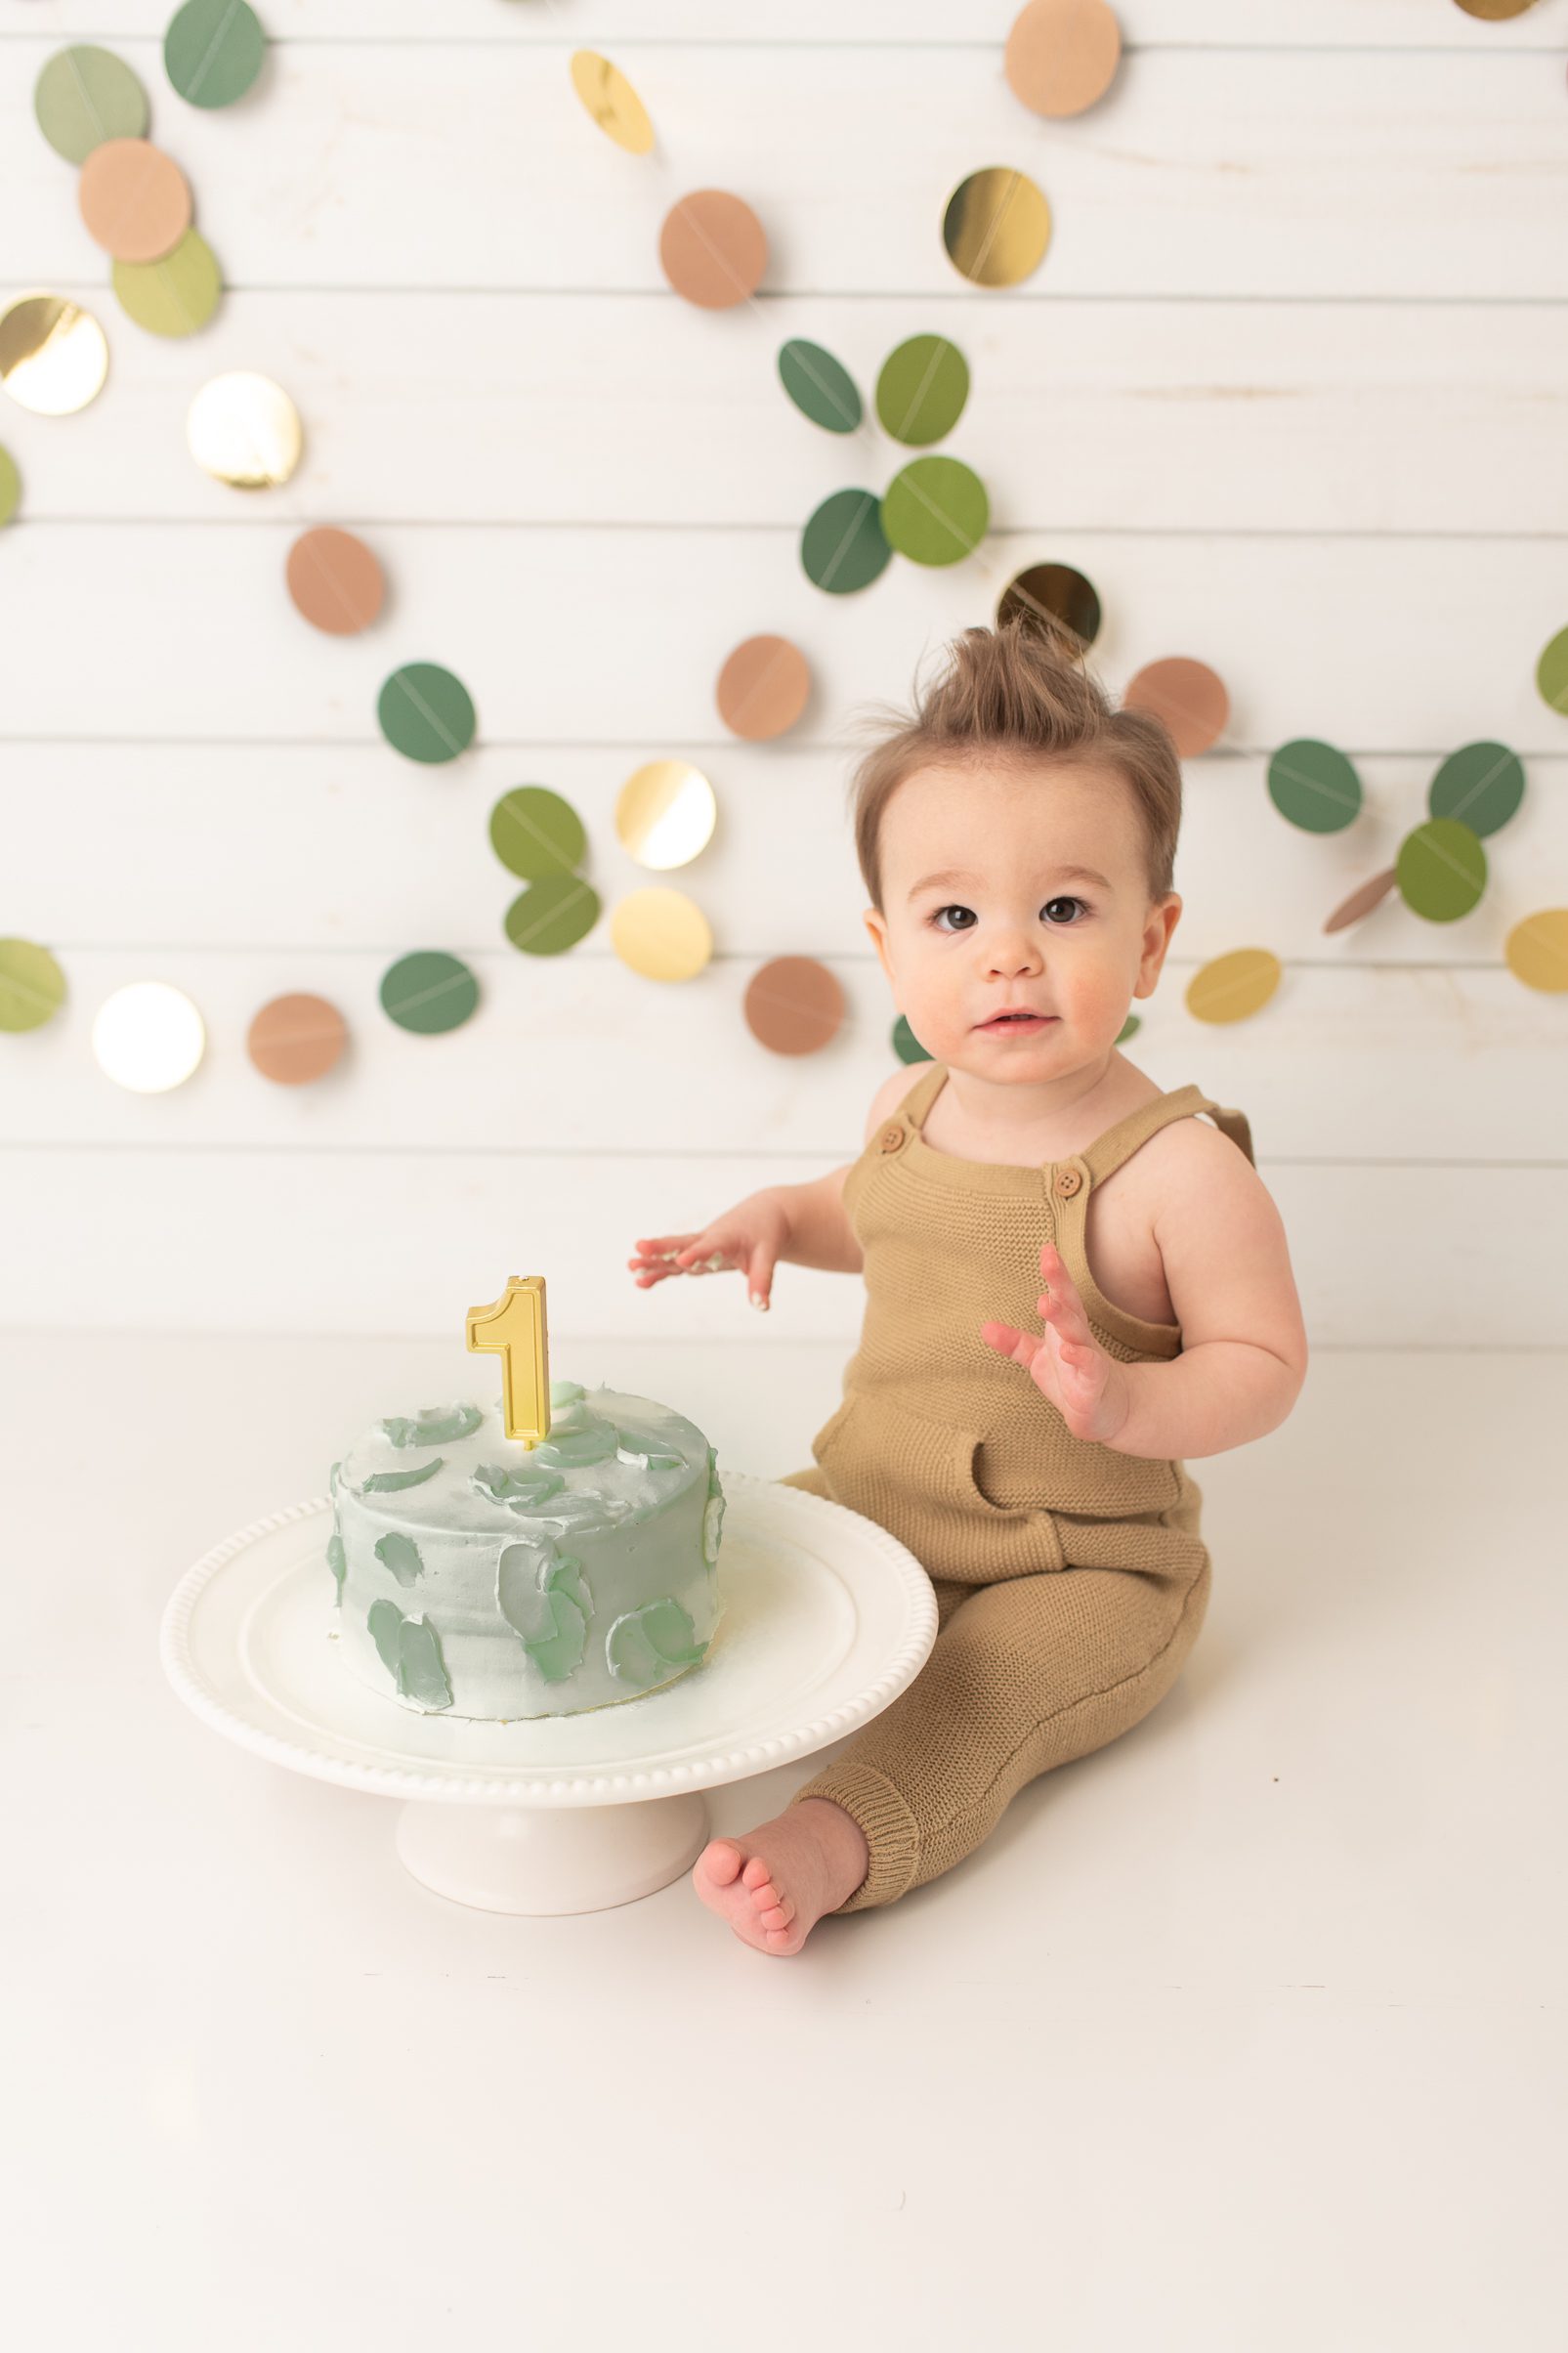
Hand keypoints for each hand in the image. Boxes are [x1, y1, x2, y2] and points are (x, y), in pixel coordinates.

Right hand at [628, 1194, 790, 1313]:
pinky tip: (641, 1282)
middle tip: (639, 1249)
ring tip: (631, 1267)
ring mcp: (699, 1247)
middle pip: (681, 1244)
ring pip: (673, 1254)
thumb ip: (761, 1280)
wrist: (762, 1215)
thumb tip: (761, 1307)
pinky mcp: (696, 1254)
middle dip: (661, 1249)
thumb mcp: (768, 1255)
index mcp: (726, 1237)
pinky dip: (660, 1272)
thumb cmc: (765, 1233)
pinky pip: (675, 1264)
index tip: (682, 1261)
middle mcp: (707, 1240)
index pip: (709, 1246)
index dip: (697, 1254)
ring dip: (653, 1261)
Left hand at [979, 1240, 1131, 1444]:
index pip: (1062, 1295)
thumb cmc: (1072, 1379)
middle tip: (1048, 1260)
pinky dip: (1079, 1358)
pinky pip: (1089, 1367)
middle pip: (1070, 1306)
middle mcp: (1079, 1338)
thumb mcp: (1039, 1359)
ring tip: (1044, 1301)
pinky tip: (1066, 1350)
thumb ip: (1015, 1343)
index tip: (1046, 1248)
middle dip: (1059, 1283)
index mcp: (1067, 1328)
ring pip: (1078, 1334)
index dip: (1055, 1273)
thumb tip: (984, 1328)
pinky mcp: (1095, 1383)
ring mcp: (1089, 1360)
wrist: (1106, 1413)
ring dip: (1062, 1317)